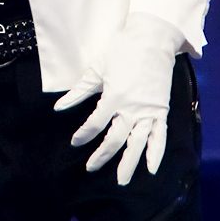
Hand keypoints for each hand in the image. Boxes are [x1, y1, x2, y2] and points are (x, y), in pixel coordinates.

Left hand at [54, 13, 183, 184]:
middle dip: (102, 156)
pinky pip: (159, 135)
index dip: (83, 135)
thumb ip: (79, 91)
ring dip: (129, 163)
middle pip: (115, 139)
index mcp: (114, 96)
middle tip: (91, 167)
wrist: (151, 40)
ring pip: (137, 143)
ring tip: (122, 180)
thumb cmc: (121, 51)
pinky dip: (156, 152)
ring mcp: (148, 110)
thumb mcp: (97, 68)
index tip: (75, 142)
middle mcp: (131, 108)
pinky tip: (151, 168)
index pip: (95, 124)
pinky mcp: (161, 109)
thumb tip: (59, 107)